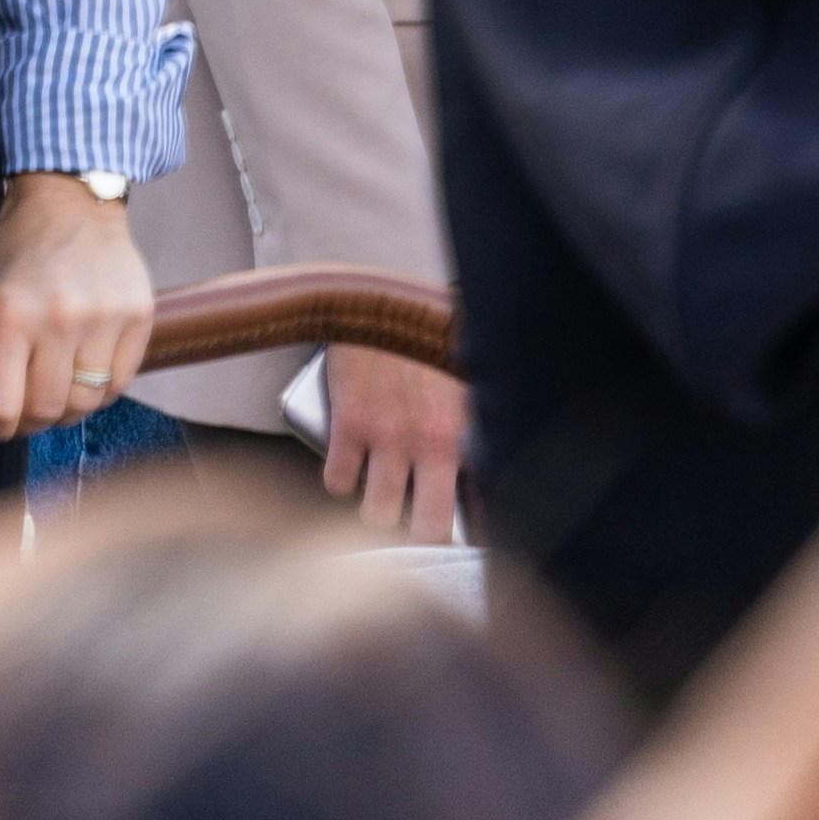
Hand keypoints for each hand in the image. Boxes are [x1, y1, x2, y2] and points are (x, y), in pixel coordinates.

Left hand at [0, 175, 152, 448]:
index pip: (2, 411)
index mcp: (9, 315)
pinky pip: (119, 384)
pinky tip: (84, 364)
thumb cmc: (10, 255)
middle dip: (31, 418)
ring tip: (56, 380)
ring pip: (86, 405)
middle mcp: (59, 317)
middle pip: (47, 413)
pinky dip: (99, 387)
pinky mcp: (138, 313)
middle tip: (26, 399)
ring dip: (67, 406)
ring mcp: (104, 316)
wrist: (70, 201)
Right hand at [320, 339, 466, 543]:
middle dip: (419, 532)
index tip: (462, 538)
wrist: (384, 281)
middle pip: (425, 531)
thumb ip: (468, 429)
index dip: (472, 532)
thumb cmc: (429, 329)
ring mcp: (388, 434)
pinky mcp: (348, 422)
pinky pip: (338, 483)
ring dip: (377, 507)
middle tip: (414, 518)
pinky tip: (348, 463)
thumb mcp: (464, 381)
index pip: (480, 507)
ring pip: (377, 515)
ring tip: (380, 490)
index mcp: (468, 430)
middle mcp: (430, 439)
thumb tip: (474, 485)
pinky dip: (340, 479)